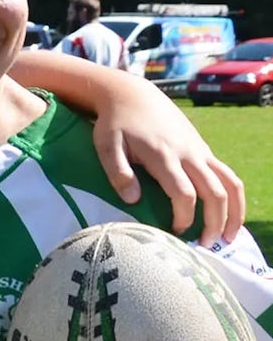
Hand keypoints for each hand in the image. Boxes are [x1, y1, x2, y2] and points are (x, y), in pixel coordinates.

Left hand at [90, 82, 243, 244]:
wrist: (133, 94)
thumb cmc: (115, 123)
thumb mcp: (106, 145)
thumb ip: (117, 172)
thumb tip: (132, 200)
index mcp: (163, 155)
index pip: (184, 193)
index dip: (184, 216)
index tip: (175, 233)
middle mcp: (188, 154)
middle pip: (215, 192)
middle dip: (215, 222)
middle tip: (207, 246)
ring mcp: (199, 151)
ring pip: (230, 182)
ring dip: (234, 211)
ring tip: (228, 237)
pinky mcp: (203, 149)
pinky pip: (227, 174)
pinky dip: (233, 195)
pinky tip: (228, 214)